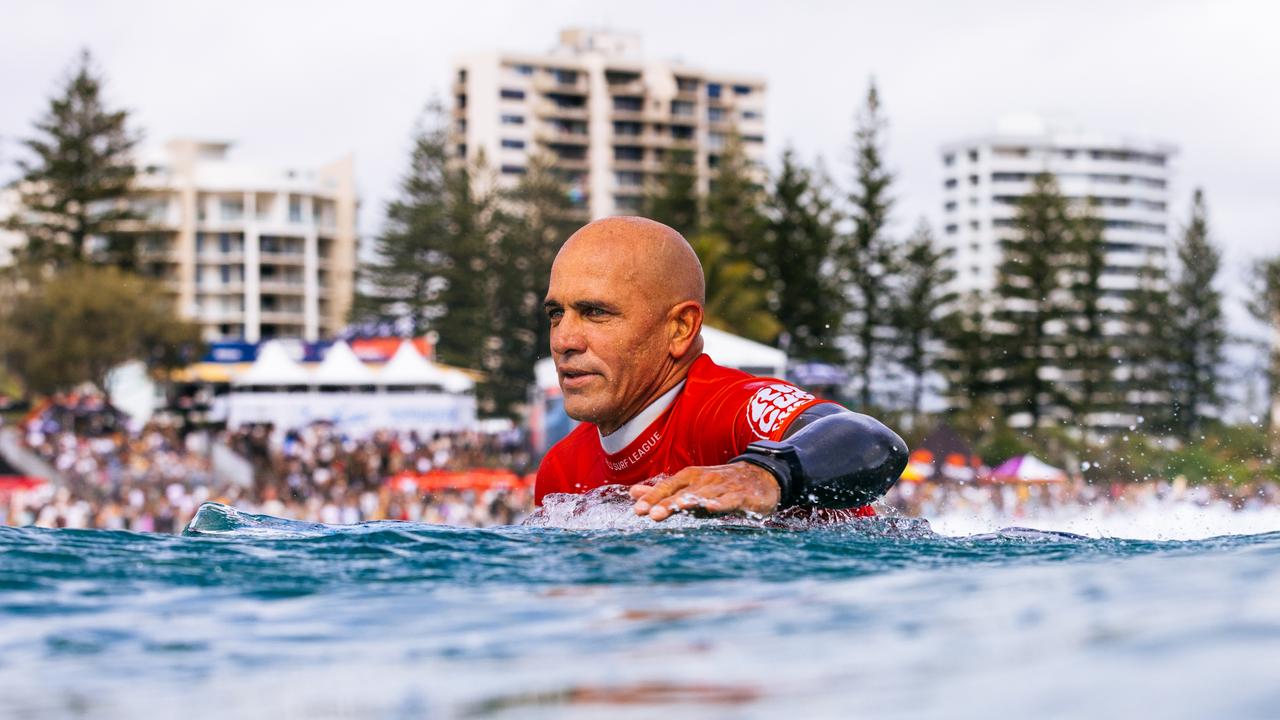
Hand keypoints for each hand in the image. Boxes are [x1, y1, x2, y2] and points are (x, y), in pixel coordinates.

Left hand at [629, 462, 780, 521]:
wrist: (760, 475)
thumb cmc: (719, 484)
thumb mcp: (689, 485)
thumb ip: (662, 491)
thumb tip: (632, 493)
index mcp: (689, 478)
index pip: (667, 487)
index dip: (653, 498)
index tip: (637, 510)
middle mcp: (703, 480)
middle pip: (682, 493)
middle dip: (666, 503)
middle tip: (650, 514)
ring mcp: (722, 487)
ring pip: (703, 496)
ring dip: (689, 502)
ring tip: (675, 509)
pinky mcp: (741, 496)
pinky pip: (729, 500)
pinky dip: (720, 503)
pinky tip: (710, 508)